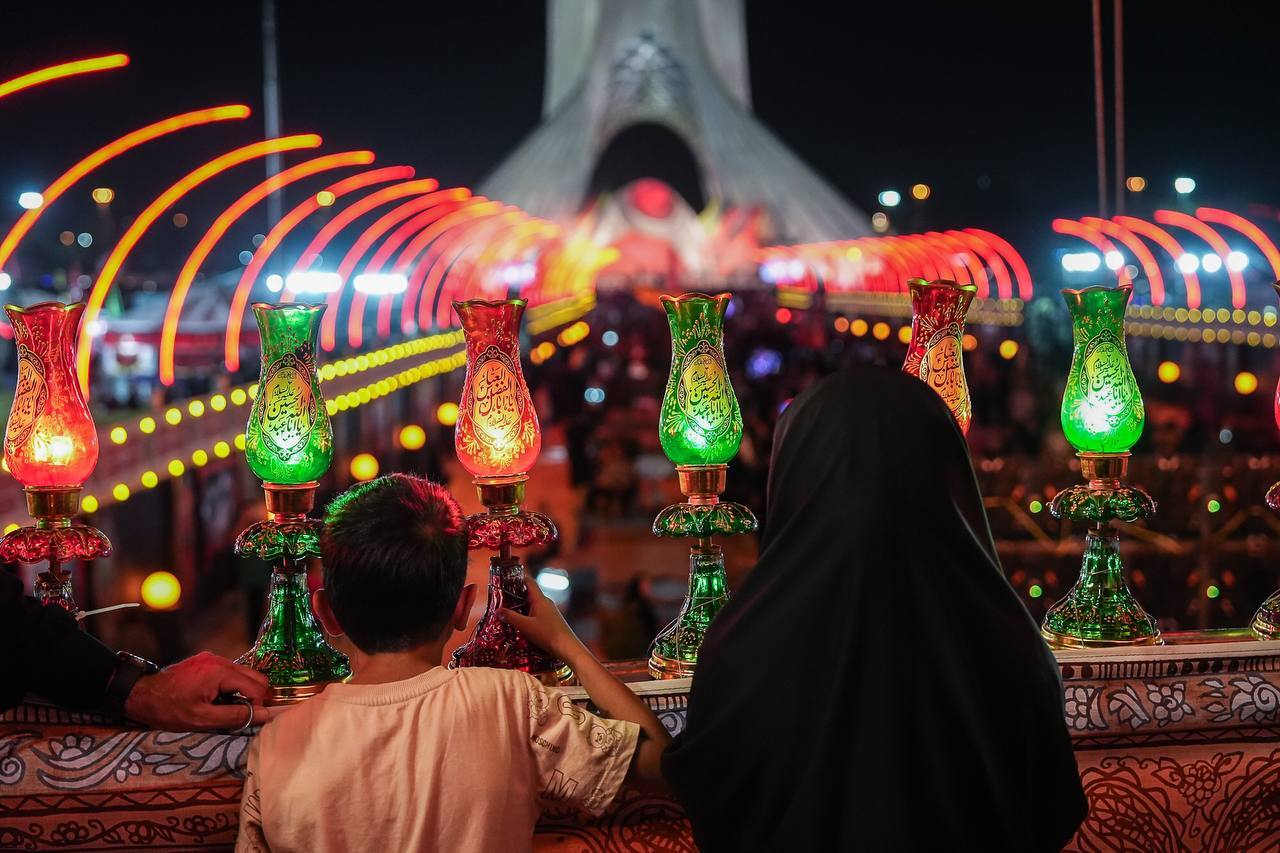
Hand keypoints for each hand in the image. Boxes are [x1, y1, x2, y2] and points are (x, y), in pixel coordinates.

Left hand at [123, 651, 277, 731]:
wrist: (140, 695)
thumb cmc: (169, 709)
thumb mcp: (202, 719)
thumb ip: (235, 716)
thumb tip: (264, 715)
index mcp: (221, 672)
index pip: (256, 686)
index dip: (257, 705)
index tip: (246, 719)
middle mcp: (220, 660)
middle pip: (255, 676)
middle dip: (252, 697)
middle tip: (238, 714)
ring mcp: (212, 659)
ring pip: (243, 674)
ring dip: (241, 692)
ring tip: (224, 708)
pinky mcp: (205, 661)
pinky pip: (229, 672)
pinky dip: (230, 686)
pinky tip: (215, 698)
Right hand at [500, 570, 585, 661]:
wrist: (567, 647)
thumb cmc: (547, 634)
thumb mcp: (526, 626)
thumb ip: (511, 618)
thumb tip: (497, 610)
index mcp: (540, 599)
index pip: (529, 582)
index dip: (518, 579)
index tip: (505, 581)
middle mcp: (545, 602)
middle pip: (529, 594)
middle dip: (515, 596)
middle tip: (502, 600)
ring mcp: (549, 611)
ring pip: (532, 605)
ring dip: (521, 607)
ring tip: (508, 613)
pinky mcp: (551, 620)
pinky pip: (536, 613)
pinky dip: (527, 615)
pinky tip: (521, 624)